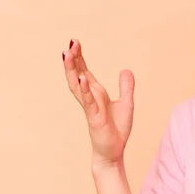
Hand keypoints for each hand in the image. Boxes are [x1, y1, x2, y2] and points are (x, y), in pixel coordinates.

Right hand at [62, 39, 134, 169]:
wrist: (113, 151)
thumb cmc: (116, 129)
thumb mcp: (126, 103)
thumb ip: (126, 87)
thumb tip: (126, 69)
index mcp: (96, 93)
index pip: (85, 71)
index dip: (80, 57)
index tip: (74, 42)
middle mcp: (90, 98)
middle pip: (77, 74)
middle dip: (73, 59)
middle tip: (69, 43)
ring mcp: (90, 107)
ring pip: (77, 86)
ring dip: (72, 70)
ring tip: (67, 54)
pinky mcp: (94, 118)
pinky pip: (88, 102)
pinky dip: (85, 89)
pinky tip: (82, 78)